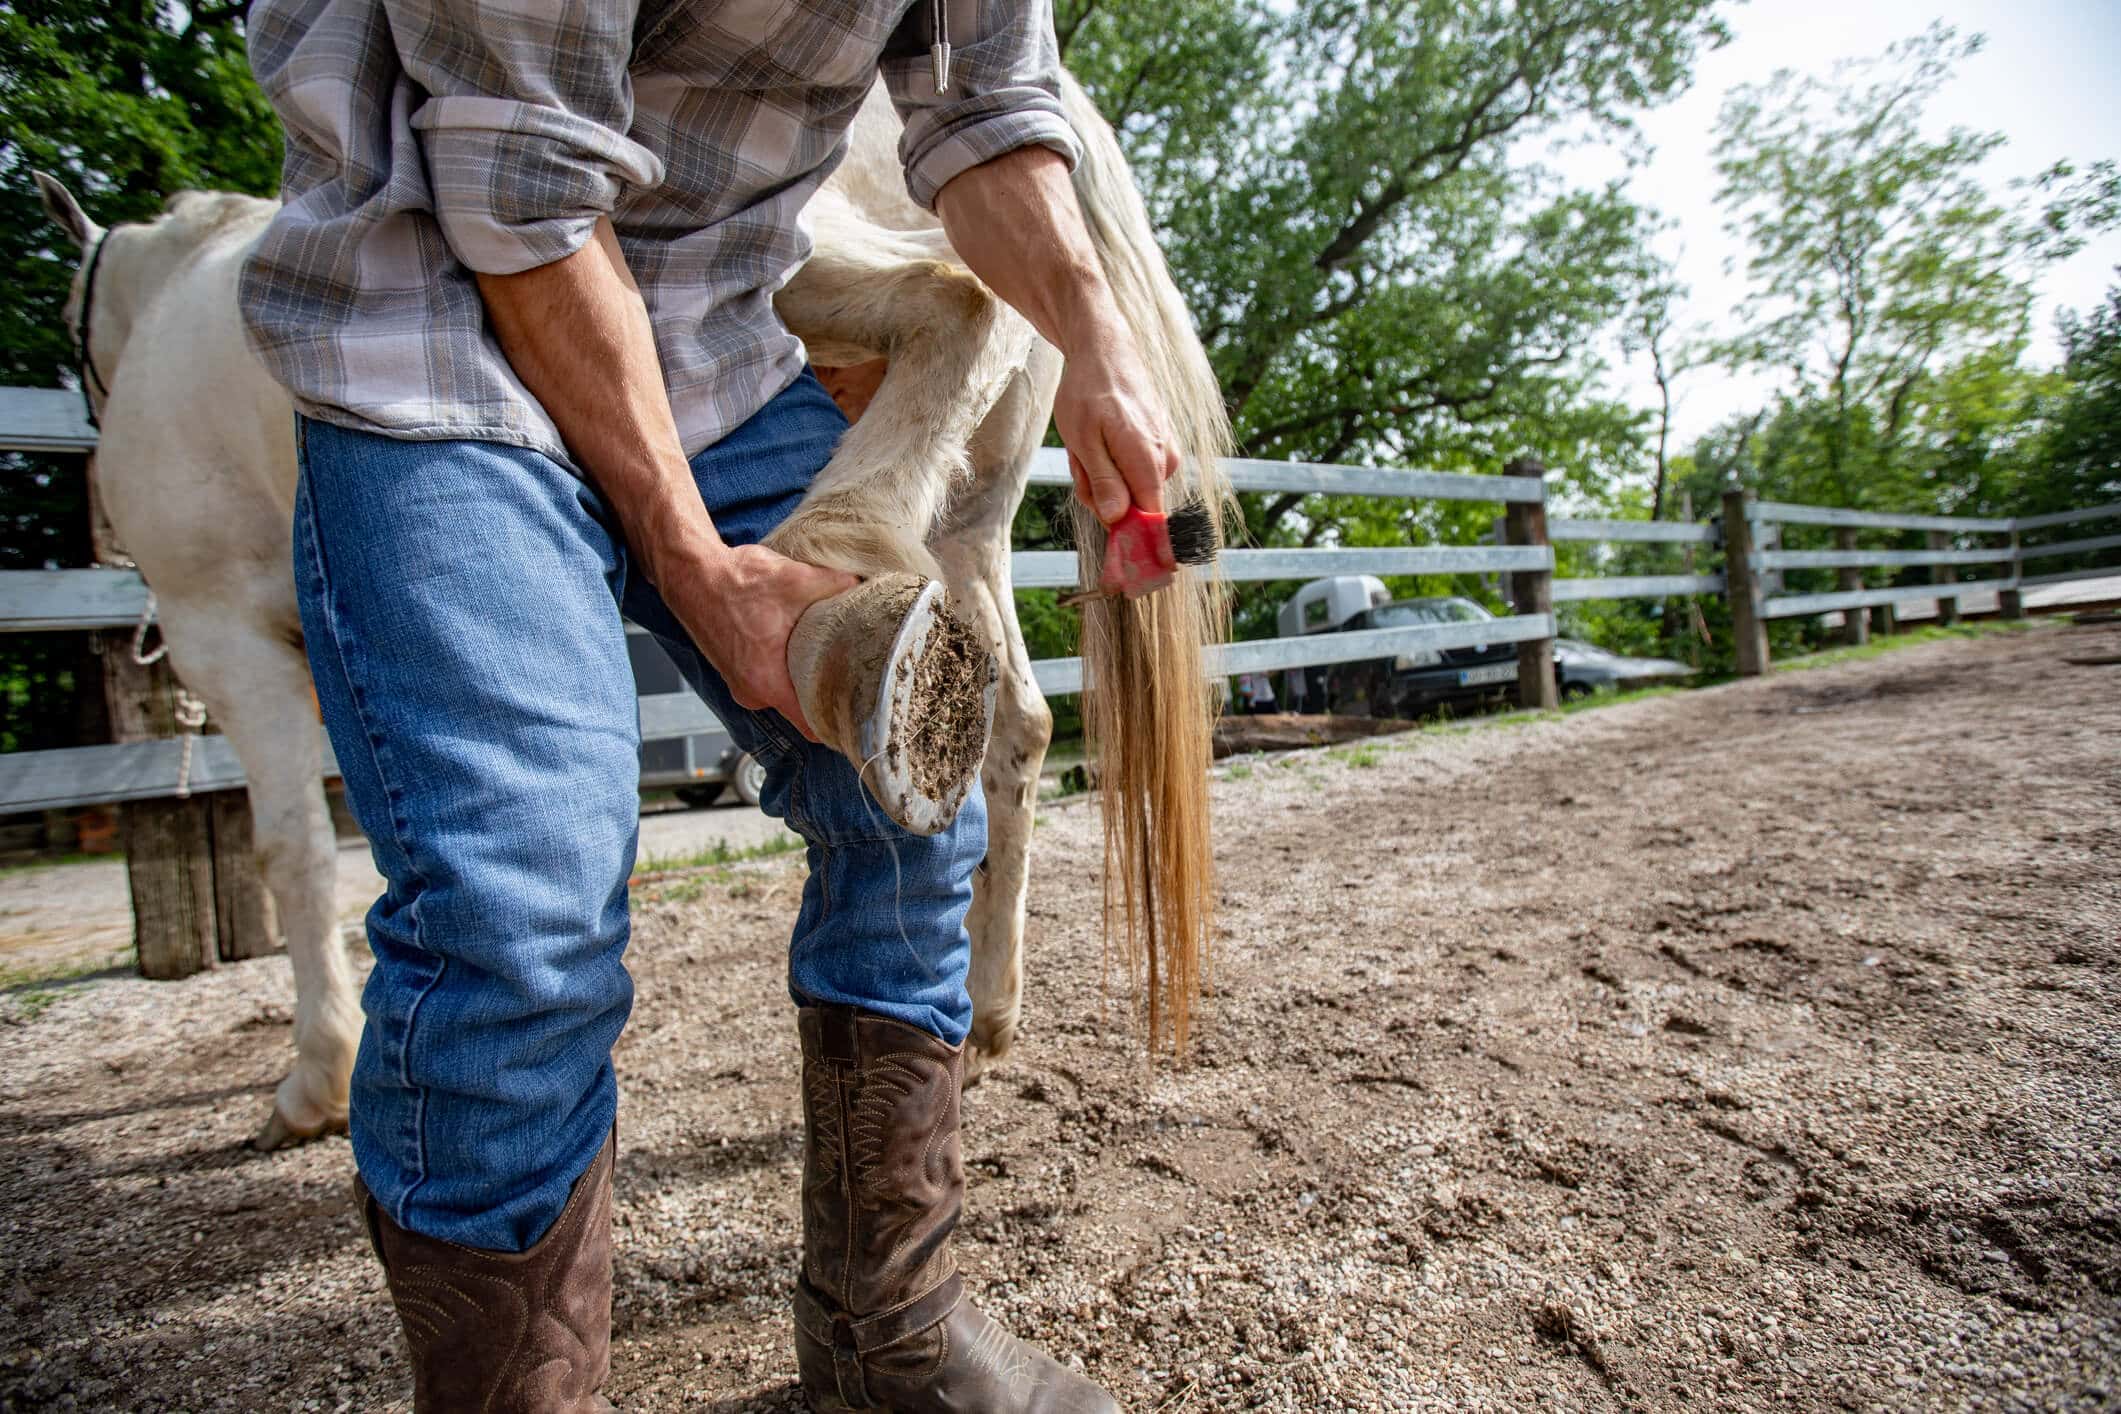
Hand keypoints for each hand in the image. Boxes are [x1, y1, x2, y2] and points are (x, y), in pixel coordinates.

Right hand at [659, 542, 856, 741]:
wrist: (691, 573)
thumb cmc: (733, 582)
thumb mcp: (796, 579)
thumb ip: (838, 586)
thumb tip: (867, 587)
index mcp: (767, 684)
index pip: (813, 728)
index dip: (841, 726)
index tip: (863, 716)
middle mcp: (751, 693)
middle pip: (802, 710)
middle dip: (827, 693)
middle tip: (855, 674)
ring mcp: (740, 683)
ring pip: (784, 691)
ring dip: (802, 675)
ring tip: (825, 653)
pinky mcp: (734, 669)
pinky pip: (768, 678)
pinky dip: (783, 666)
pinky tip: (796, 642)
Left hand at [1053, 315, 1181, 528]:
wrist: (1105, 349)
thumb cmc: (1088, 392)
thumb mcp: (1084, 441)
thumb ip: (1103, 483)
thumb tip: (1118, 520)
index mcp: (1148, 463)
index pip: (1152, 524)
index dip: (1128, 536)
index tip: (1107, 535)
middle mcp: (1165, 461)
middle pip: (1135, 508)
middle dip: (1102, 495)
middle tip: (1081, 462)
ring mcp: (1165, 452)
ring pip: (1131, 488)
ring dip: (1103, 476)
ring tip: (1088, 444)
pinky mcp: (1160, 444)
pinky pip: (1134, 470)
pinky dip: (1111, 461)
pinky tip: (1100, 439)